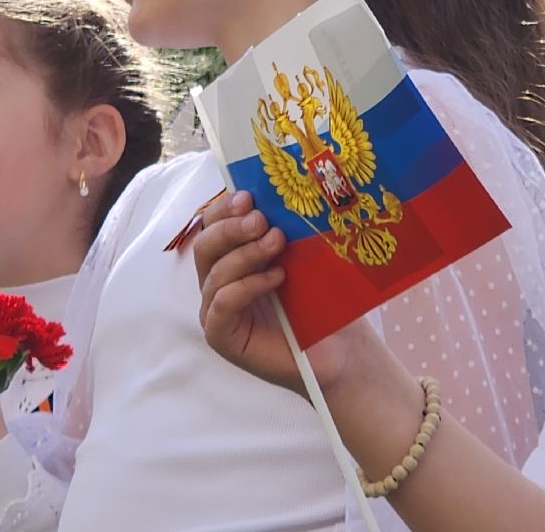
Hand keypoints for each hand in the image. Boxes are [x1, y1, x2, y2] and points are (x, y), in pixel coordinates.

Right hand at [193, 190, 372, 398]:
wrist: (340, 349)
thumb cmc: (321, 301)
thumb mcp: (301, 257)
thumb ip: (283, 230)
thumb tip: (280, 195)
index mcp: (231, 258)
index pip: (212, 225)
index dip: (224, 208)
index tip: (248, 195)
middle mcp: (218, 283)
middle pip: (205, 245)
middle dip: (231, 228)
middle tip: (261, 220)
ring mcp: (216, 312)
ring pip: (214, 272)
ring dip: (246, 253)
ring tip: (277, 243)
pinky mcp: (222, 337)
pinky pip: (222, 303)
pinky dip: (247, 285)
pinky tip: (276, 278)